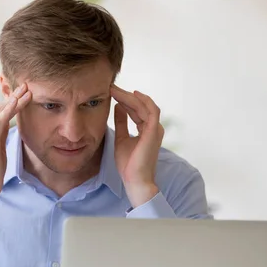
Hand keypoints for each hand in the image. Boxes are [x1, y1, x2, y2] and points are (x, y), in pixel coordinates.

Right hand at [0, 84, 31, 233]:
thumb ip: (0, 137)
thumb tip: (9, 125)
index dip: (9, 102)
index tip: (22, 94)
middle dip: (13, 96)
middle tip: (27, 86)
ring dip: (15, 100)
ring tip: (27, 90)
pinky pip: (0, 120)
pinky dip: (10, 110)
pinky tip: (19, 102)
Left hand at [110, 84, 163, 207]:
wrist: (134, 180)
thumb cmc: (129, 164)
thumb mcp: (121, 138)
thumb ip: (121, 122)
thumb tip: (118, 106)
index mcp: (147, 129)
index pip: (137, 110)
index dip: (124, 100)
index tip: (111, 93)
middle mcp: (153, 127)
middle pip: (140, 105)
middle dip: (125, 95)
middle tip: (110, 86)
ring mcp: (155, 129)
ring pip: (144, 105)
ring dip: (129, 96)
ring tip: (114, 90)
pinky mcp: (153, 131)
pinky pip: (149, 110)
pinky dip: (139, 101)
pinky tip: (128, 96)